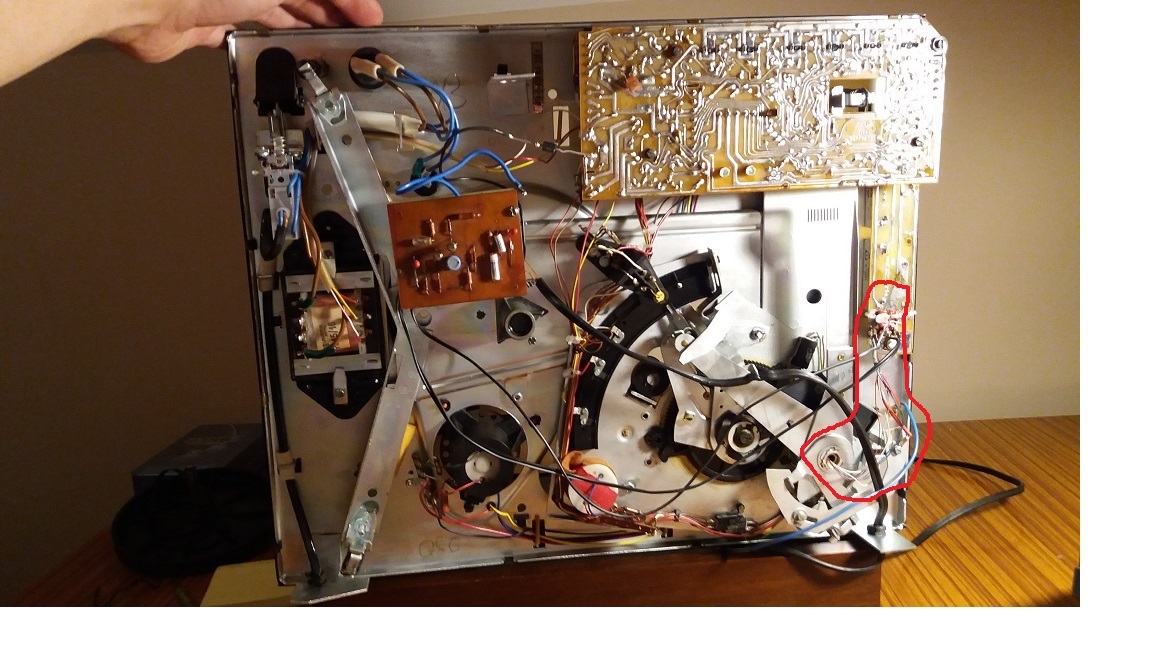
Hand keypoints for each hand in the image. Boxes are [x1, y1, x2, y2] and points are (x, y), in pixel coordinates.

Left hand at [105, 1, 383, 62]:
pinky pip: (245, 36)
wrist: (142, 1)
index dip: (346, 0)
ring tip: (330, 47)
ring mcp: (227, 1)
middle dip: (330, 13)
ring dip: (304, 30)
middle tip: (356, 34)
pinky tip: (284, 54)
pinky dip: (266, 45)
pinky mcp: (205, 28)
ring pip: (276, 16)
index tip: (369, 15)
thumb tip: (352, 3)